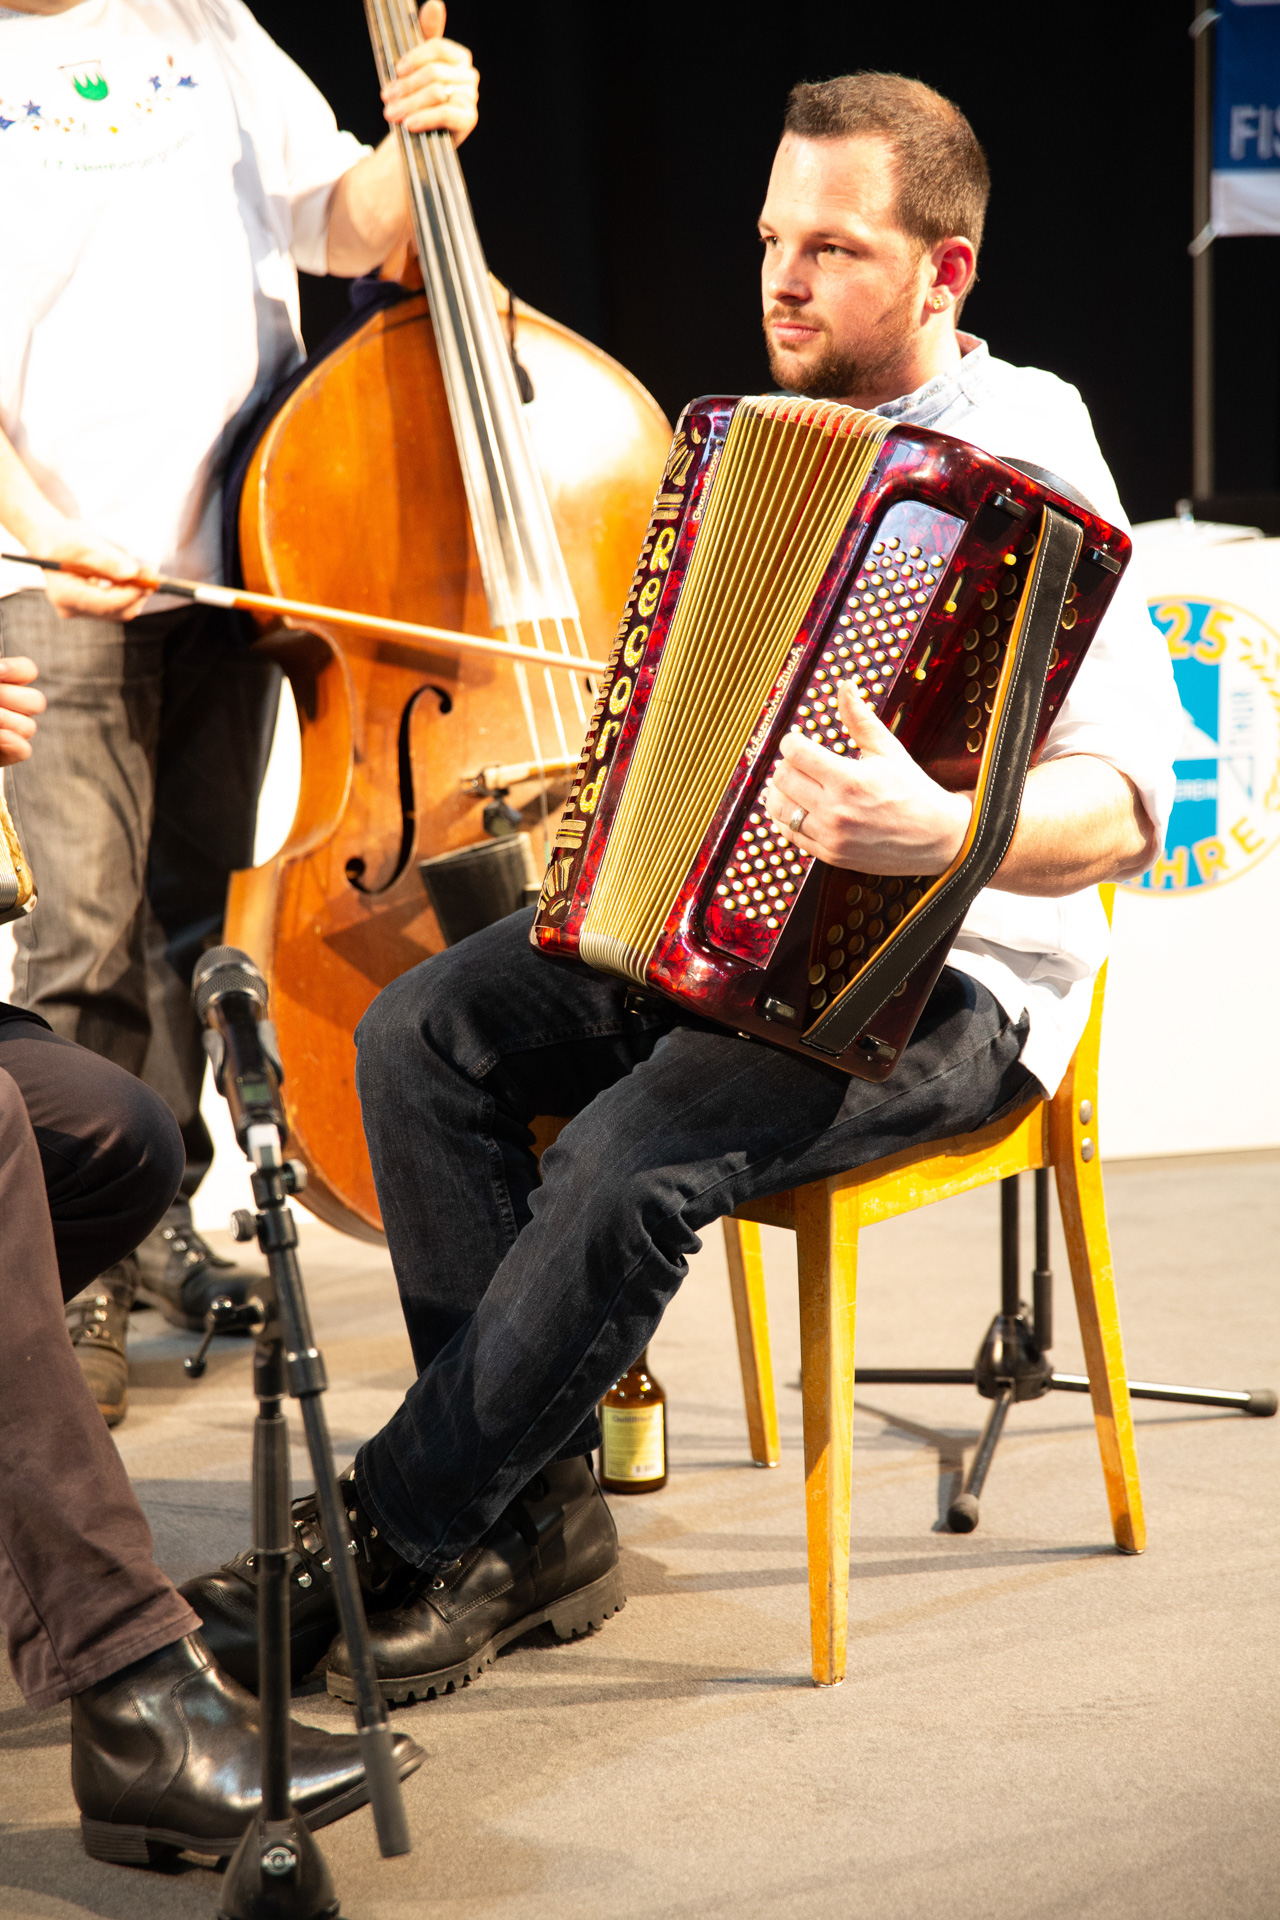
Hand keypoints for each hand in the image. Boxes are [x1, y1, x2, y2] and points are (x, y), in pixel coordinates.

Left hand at [0, 657, 43, 765]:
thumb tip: (2, 671)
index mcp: (2, 683)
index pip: (27, 671)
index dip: (16, 670)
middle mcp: (9, 706)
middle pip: (36, 702)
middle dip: (10, 699)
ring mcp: (9, 733)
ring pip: (28, 728)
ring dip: (5, 720)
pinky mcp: (5, 755)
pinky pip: (24, 750)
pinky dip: (11, 743)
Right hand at [29, 522, 149, 620]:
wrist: (49, 541)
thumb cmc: (61, 538)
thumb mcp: (83, 542)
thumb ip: (107, 559)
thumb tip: (132, 574)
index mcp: (65, 594)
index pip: (107, 604)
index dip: (132, 592)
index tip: (151, 578)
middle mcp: (71, 608)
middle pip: (117, 611)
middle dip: (138, 593)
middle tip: (152, 572)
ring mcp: (80, 611)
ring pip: (119, 610)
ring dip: (135, 592)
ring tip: (143, 572)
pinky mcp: (89, 608)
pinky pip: (116, 606)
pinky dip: (127, 592)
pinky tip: (131, 577)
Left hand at [382, 2, 478, 143]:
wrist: (420, 135)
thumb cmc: (416, 97)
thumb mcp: (415, 65)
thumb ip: (424, 36)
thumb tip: (434, 4)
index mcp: (458, 57)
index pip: (438, 48)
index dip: (415, 58)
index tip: (396, 70)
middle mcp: (468, 75)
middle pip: (434, 73)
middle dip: (406, 86)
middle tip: (386, 97)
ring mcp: (470, 97)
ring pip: (437, 93)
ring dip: (410, 104)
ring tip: (391, 113)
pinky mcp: (469, 119)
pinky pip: (445, 114)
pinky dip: (424, 118)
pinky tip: (409, 124)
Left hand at [765, 681, 971, 875]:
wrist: (936, 838)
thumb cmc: (913, 791)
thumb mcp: (888, 750)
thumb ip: (860, 719)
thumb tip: (845, 686)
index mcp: (849, 780)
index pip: (795, 753)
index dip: (792, 742)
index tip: (797, 741)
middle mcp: (835, 811)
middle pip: (782, 778)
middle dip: (787, 765)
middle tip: (799, 761)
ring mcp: (831, 836)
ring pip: (779, 808)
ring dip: (780, 792)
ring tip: (794, 783)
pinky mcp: (830, 854)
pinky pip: (790, 834)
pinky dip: (786, 818)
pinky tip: (796, 807)